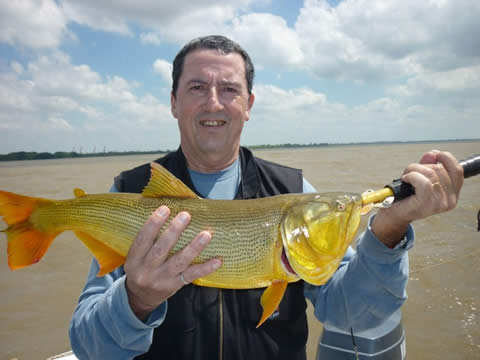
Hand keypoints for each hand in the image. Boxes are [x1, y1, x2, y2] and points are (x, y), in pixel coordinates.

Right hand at [124, 206, 221, 320]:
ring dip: (194, 247)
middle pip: (161, 249)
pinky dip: (205, 268)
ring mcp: (162, 279)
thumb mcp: (135, 257)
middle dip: (174, 231)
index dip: (153, 224)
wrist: (139, 298)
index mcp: (135, 259)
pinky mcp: (175, 285)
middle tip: (186, 215)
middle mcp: (147, 270)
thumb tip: (166, 213)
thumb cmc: (140, 269)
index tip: (165, 209)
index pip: (143, 239)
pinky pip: (191, 275)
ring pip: (179, 262)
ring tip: (206, 235)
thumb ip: (148, 240)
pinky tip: (216, 261)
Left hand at [372, 150, 463, 247]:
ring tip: (406, 176)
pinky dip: (412, 175)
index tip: (434, 154)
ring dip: (414, 169)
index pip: (457, 170)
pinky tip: (405, 179)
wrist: (394, 214)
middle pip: (440, 169)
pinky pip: (424, 182)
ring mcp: (440, 203)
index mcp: (452, 193)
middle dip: (422, 165)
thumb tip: (432, 154)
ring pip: (431, 173)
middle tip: (410, 172)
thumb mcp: (419, 177)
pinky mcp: (427, 203)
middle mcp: (450, 200)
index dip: (446, 158)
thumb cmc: (406, 197)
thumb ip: (427, 165)